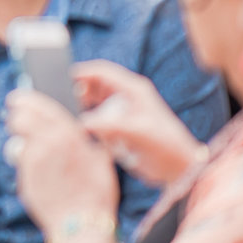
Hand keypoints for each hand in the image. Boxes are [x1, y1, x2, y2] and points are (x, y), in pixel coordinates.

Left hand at [5, 88, 119, 233]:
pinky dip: (21, 156)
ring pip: (15, 136)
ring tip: (22, 138)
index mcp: (70, 134)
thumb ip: (89, 140)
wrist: (82, 223)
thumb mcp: (101, 160)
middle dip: (17, 115)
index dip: (26, 99)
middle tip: (16, 116)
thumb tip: (83, 126)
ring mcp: (34, 158)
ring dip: (17, 135)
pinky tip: (29, 162)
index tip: (18, 98)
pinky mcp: (24, 174)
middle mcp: (49, 142)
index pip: (41, 105)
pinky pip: (18, 157)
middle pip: (20, 116)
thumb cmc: (95, 194)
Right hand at [73, 59, 205, 184]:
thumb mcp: (137, 133)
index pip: (101, 71)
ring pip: (92, 102)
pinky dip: (87, 123)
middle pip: (93, 85)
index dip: (81, 72)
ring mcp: (121, 112)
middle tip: (61, 101)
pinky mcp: (118, 127)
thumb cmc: (166, 147)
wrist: (180, 170)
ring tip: (68, 116)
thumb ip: (108, 125)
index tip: (61, 78)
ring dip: (81, 107)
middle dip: (77, 91)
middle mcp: (126, 97)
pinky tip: (80, 131)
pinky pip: (96, 120)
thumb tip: (81, 123)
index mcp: (133, 89)